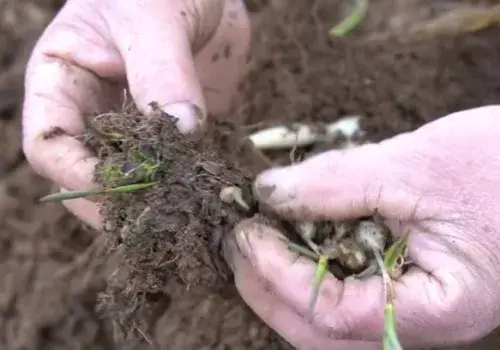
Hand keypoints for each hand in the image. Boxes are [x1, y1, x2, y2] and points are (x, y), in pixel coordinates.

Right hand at [22, 0, 249, 228]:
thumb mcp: (150, 16)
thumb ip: (161, 70)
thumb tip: (182, 130)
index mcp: (62, 82)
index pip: (50, 145)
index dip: (75, 175)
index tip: (116, 191)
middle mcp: (94, 112)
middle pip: (90, 175)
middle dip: (117, 201)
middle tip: (154, 223)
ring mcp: (137, 127)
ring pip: (134, 179)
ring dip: (156, 201)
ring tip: (184, 221)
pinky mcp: (175, 134)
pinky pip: (177, 168)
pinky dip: (190, 185)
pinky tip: (210, 198)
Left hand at [223, 106, 499, 348]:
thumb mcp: (417, 165)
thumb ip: (338, 181)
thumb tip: (267, 192)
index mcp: (440, 311)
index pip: (336, 315)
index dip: (279, 275)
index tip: (246, 231)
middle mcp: (423, 327)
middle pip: (323, 334)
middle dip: (269, 290)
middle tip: (238, 243)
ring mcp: (413, 311)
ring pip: (330, 324)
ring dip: (284, 285)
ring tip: (256, 242)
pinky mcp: (405, 288)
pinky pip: (347, 296)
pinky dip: (310, 271)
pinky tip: (294, 240)